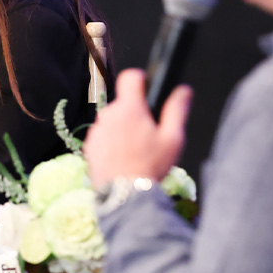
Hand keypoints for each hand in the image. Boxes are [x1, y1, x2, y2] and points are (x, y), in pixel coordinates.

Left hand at [84, 70, 191, 186]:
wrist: (125, 195)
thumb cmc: (150, 166)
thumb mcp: (173, 139)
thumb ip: (177, 110)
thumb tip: (184, 90)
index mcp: (129, 108)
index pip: (130, 77)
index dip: (140, 79)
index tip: (146, 88)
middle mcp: (108, 115)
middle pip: (122, 103)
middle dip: (134, 112)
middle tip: (147, 134)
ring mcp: (96, 131)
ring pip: (112, 121)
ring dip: (122, 128)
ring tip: (135, 151)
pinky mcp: (89, 146)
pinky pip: (102, 136)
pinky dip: (111, 142)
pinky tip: (122, 158)